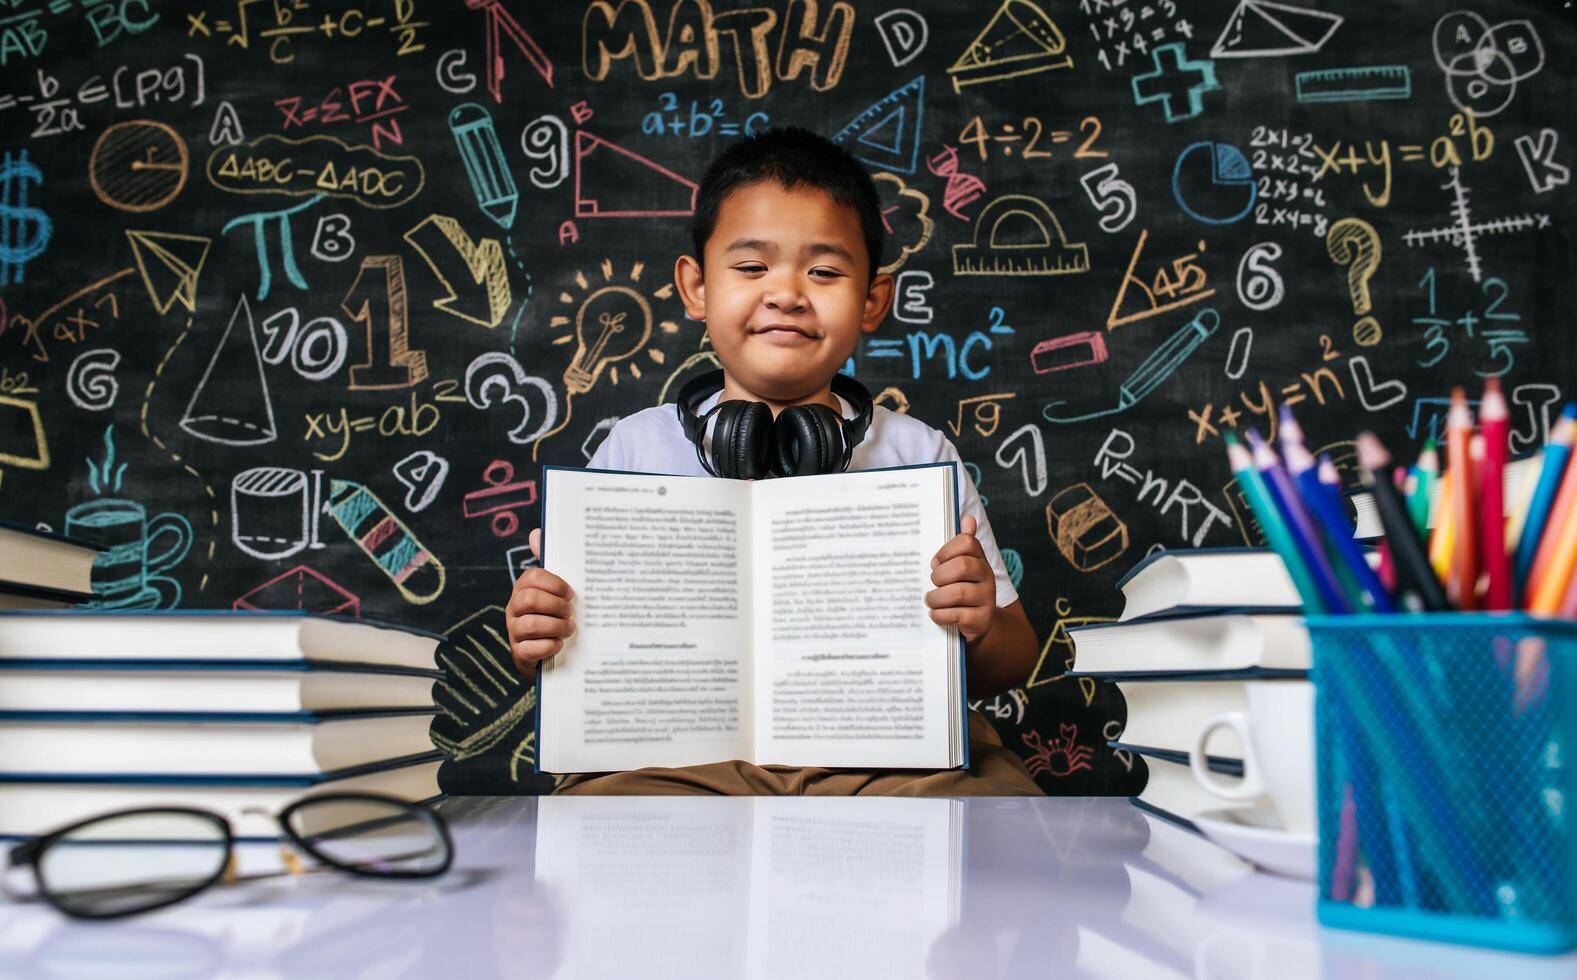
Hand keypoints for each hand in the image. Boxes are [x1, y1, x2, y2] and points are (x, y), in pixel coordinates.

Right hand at [505, 527, 575, 676]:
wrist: (548, 656)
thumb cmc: (553, 618)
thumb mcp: (554, 593)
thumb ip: (548, 567)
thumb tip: (535, 533)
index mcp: (522, 590)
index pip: (532, 578)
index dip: (555, 584)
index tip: (571, 594)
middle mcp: (514, 610)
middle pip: (529, 599)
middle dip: (555, 605)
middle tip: (571, 612)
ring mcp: (514, 632)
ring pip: (530, 624)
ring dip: (556, 626)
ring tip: (569, 629)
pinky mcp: (519, 655)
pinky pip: (530, 649)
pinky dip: (549, 646)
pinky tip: (560, 644)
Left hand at [925, 515, 995, 642]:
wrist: (978, 623)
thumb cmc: (963, 589)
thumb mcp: (962, 567)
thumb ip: (962, 545)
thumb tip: (968, 518)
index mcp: (980, 559)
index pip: (967, 542)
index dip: (946, 550)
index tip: (935, 563)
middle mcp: (987, 576)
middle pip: (962, 566)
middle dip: (940, 575)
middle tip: (933, 583)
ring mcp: (987, 599)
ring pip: (957, 592)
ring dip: (936, 597)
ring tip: (930, 600)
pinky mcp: (981, 620)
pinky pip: (956, 615)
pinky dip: (940, 614)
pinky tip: (935, 613)